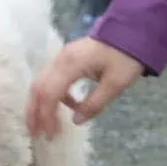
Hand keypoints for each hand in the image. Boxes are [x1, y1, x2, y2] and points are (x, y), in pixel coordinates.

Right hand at [26, 36, 143, 138]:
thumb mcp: (115, 84)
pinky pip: (52, 79)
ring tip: (44, 125)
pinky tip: (66, 106)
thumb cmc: (125, 56)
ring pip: (41, 84)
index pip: (49, 94)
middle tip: (35, 134)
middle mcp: (60, 60)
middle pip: (38, 88)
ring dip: (40, 105)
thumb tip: (76, 121)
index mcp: (70, 65)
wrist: (132, 30)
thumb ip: (95, 104)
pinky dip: (53, 96)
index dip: (47, 117)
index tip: (50, 135)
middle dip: (34, 113)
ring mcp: (62, 58)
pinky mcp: (66, 59)